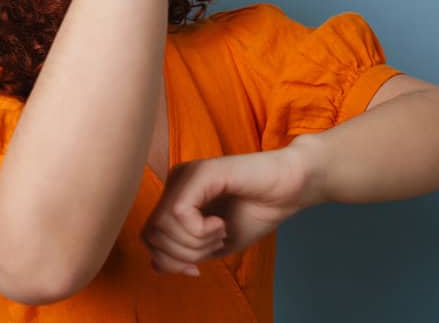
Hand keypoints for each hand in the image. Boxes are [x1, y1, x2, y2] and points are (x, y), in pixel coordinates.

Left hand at [139, 147, 307, 275]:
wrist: (289, 188)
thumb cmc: (256, 211)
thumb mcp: (213, 245)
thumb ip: (184, 254)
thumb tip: (156, 263)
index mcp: (176, 197)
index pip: (149, 237)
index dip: (170, 261)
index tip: (197, 267)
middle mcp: (175, 182)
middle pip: (152, 234)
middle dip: (184, 254)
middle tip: (214, 243)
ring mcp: (186, 174)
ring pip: (163, 225)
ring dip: (195, 243)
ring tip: (221, 231)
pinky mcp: (201, 172)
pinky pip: (179, 213)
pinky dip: (200, 231)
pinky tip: (220, 224)